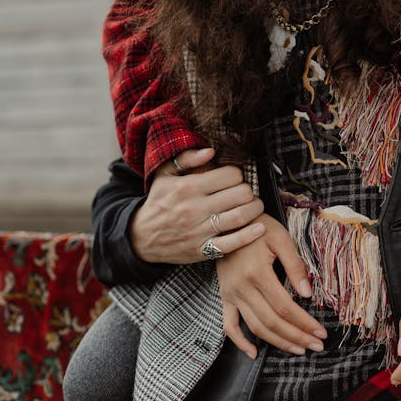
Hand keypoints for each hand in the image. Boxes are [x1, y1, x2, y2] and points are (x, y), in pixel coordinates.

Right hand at [129, 147, 264, 263]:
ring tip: (255, 205)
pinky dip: (249, 235)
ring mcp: (199, 230)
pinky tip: (260, 228)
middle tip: (247, 191)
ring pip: (239, 216)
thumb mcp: (165, 174)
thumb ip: (187, 158)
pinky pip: (231, 243)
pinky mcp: (202, 250)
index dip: (237, 174)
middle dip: (249, 190)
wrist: (141, 237)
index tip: (235, 178)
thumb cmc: (158, 202)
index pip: (230, 175)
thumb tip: (211, 151)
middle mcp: (195, 208)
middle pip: (239, 194)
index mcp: (188, 187)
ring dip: (254, 209)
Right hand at [216, 213, 326, 358]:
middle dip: (296, 337)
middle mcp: (242, 287)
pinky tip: (254, 353)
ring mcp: (231, 294)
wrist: (229, 223)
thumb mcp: (281, 238)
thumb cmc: (259, 227)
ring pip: (254, 327)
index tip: (320, 332)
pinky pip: (229, 325)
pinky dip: (240, 342)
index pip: (284, 307)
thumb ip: (295, 265)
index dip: (304, 323)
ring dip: (277, 342)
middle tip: (316, 346)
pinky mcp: (225, 297)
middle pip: (272, 322)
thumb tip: (307, 294)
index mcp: (257, 272)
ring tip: (298, 349)